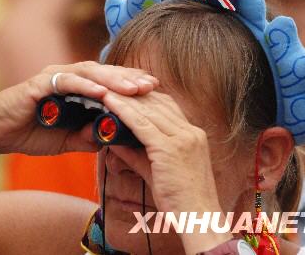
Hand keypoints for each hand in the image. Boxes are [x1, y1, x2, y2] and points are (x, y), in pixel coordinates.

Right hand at [0, 61, 157, 160]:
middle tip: (153, 85)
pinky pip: (65, 83)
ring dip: (113, 80)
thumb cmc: (28, 133)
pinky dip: (84, 86)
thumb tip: (113, 137)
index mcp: (75, 87)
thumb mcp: (66, 139)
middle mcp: (66, 77)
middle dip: (129, 78)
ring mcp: (52, 78)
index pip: (109, 82)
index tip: (154, 92)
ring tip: (135, 88)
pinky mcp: (38, 84)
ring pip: (89, 73)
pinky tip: (102, 93)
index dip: (131, 85)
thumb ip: (88, 136)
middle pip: (104, 73)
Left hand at [102, 91, 231, 253]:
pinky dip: (123, 111)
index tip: (126, 90)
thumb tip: (115, 142)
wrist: (200, 220)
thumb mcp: (157, 172)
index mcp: (193, 135)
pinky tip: (108, 103)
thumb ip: (136, 155)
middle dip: (132, 92)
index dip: (145, 96)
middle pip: (157, 103)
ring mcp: (183, 138)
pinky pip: (141, 124)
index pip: (168, 106)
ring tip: (103, 88)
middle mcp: (190, 132)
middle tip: (110, 83)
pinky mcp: (169, 149)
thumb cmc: (181, 201)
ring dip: (124, 98)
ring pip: (148, 110)